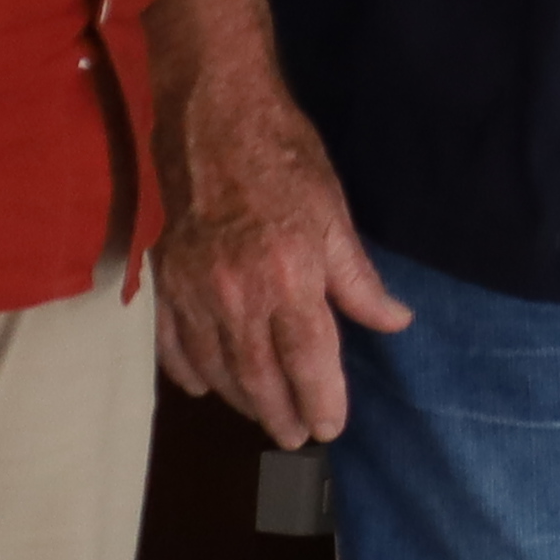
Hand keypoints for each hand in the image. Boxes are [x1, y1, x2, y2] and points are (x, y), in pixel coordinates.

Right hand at [150, 81, 410, 451]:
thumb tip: (394, 322)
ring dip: (240, 399)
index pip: (308, 359)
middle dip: (280, 413)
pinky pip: (172, 342)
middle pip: (258, 375)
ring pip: (216, 366)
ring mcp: (194, 291)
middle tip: (296, 437)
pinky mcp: (164, 280)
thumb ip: (359, 280)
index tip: (331, 427)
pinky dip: (188, 370)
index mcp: (289, 279)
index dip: (321, 399)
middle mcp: (238, 295)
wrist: (214, 121)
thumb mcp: (336, 218)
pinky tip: (203, 387)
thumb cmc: (286, 162)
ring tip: (262, 416)